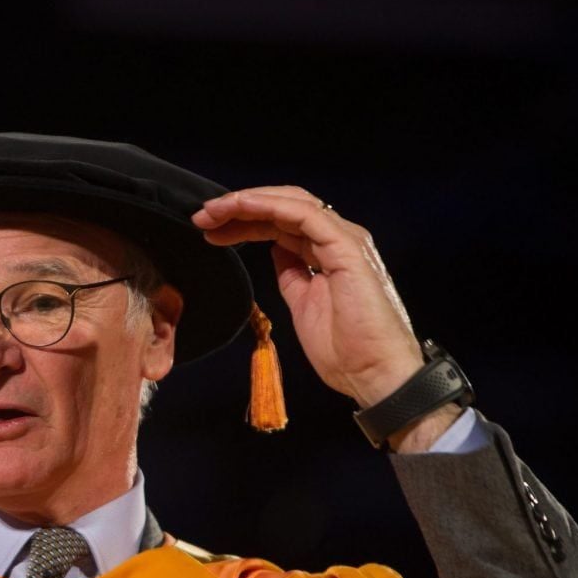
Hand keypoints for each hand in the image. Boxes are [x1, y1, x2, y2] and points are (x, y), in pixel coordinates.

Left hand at [192, 186, 422, 409]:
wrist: (375, 375)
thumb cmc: (345, 350)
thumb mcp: (302, 304)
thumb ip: (291, 275)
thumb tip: (275, 251)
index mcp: (327, 253)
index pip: (281, 223)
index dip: (244, 222)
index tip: (209, 232)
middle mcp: (337, 239)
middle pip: (283, 207)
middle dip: (239, 207)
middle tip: (202, 216)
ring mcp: (344, 240)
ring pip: (291, 203)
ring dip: (248, 202)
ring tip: (212, 211)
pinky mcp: (347, 248)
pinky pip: (304, 215)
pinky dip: (270, 206)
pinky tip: (242, 206)